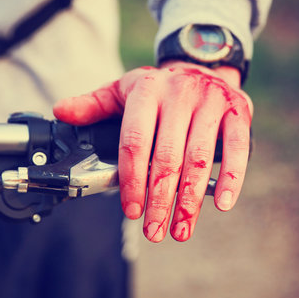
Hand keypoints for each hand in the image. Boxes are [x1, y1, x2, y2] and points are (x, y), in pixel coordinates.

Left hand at [53, 61, 252, 241]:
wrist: (201, 66)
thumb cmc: (159, 88)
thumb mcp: (123, 90)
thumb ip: (93, 104)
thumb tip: (61, 112)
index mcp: (147, 90)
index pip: (135, 141)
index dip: (132, 180)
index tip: (131, 209)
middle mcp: (180, 94)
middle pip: (167, 157)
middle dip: (160, 200)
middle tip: (154, 231)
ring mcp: (211, 102)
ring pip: (200, 158)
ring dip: (190, 200)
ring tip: (180, 229)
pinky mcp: (237, 112)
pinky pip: (237, 148)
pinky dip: (232, 178)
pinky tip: (221, 204)